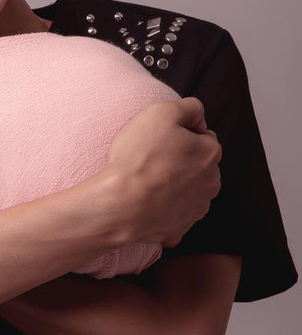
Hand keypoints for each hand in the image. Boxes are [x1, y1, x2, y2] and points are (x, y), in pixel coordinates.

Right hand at [105, 97, 221, 247]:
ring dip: (174, 181)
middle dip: (180, 157)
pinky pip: (174, 211)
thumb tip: (197, 115)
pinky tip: (146, 200)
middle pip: (197, 162)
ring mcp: (196, 208)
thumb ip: (188, 106)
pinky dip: (164, 205)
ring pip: (188, 187)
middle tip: (151, 155)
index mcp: (210, 153)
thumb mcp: (161, 112)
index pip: (202, 134)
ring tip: (146, 178)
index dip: (179, 132)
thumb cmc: (139, 156)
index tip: (158, 136)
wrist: (122, 204)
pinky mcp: (180, 228)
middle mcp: (211, 182)